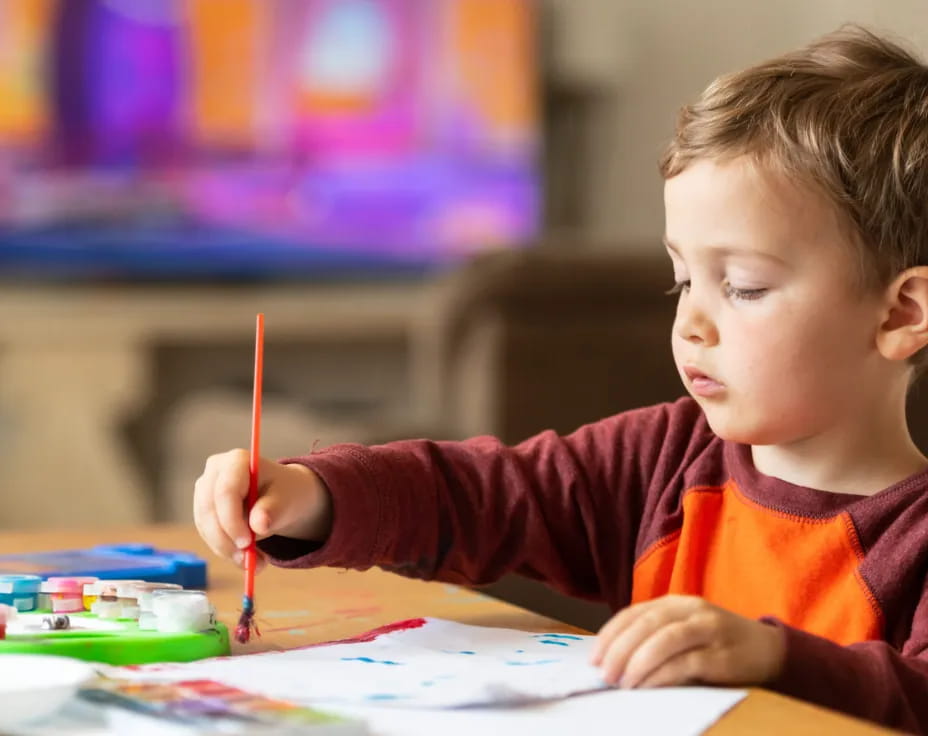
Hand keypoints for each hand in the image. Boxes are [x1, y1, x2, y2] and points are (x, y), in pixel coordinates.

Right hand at [193, 450, 332, 569]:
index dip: (232, 520)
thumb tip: (258, 525)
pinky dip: (227, 551)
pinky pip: (209, 536)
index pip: (225, 491)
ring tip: (256, 563)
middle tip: (249, 562)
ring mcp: (205, 490)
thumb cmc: (287, 493)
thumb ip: (273, 510)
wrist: (284, 497)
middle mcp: (215, 472)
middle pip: (209, 510)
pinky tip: (248, 558)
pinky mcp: (204, 511)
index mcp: (236, 461)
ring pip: (206, 526)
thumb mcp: (287, 500)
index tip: (247, 543)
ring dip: (228, 550)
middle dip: (227, 540)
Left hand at [590, 595, 784, 687]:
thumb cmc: (716, 644)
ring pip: (664, 640)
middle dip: (620, 650)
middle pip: (646, 624)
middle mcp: (690, 610)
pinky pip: (685, 663)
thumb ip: (655, 637)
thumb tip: (613, 661)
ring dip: (638, 662)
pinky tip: (647, 687)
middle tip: (604, 674)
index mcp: (675, 602)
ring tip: (622, 683)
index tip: (594, 658)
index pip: (634, 613)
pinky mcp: (722, 655)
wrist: (769, 649)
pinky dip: (662, 675)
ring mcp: (708, 630)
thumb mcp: (684, 631)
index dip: (610, 635)